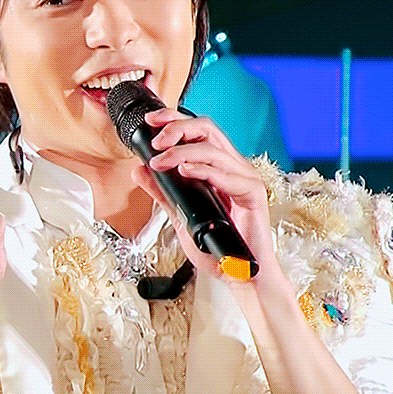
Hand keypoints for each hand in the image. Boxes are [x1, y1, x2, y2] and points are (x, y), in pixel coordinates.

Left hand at [130, 108, 274, 282]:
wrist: (240, 273)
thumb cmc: (218, 246)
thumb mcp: (180, 215)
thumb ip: (162, 192)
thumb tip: (139, 170)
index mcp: (218, 167)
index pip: (197, 131)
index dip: (174, 120)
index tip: (150, 122)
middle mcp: (233, 167)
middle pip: (207, 129)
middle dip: (177, 128)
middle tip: (156, 140)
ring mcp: (245, 177)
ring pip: (212, 149)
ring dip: (181, 152)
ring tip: (160, 163)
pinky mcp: (253, 192)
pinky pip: (226, 174)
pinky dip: (202, 170)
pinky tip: (184, 172)